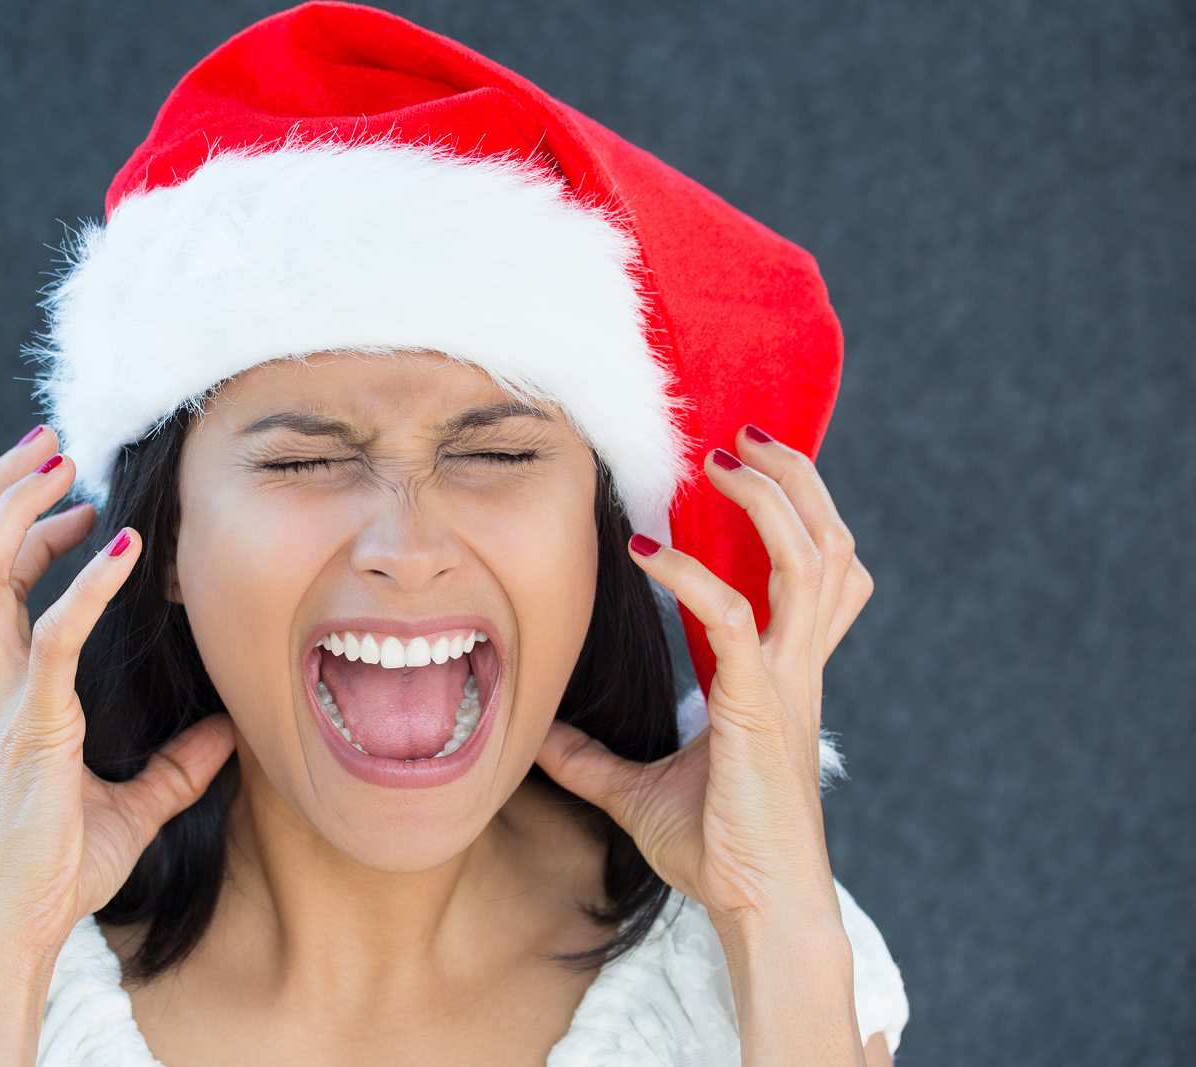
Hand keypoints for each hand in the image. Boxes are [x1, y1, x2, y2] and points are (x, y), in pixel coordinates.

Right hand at [0, 424, 235, 955]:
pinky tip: (125, 547)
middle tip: (52, 441)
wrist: (16, 927)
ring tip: (59, 460)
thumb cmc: (58, 867)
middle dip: (1, 489)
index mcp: (8, 687)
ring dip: (15, 508)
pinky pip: (49, 636)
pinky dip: (86, 586)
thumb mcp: (135, 805)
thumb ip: (177, 766)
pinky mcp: (30, 723)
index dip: (29, 530)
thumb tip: (229, 736)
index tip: (82, 503)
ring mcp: (2, 696)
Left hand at [534, 425, 873, 926]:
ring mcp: (787, 684)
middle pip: (830, 546)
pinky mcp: (759, 709)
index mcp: (782, 673)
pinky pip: (740, 620)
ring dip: (772, 501)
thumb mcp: (640, 789)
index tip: (748, 466)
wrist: (755, 909)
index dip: (795, 510)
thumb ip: (594, 757)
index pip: (814, 572)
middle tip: (747, 435)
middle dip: (798, 480)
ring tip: (726, 459)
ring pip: (811, 563)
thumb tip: (539, 743)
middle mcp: (797, 667)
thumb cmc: (717, 849)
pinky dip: (698, 578)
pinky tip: (650, 553)